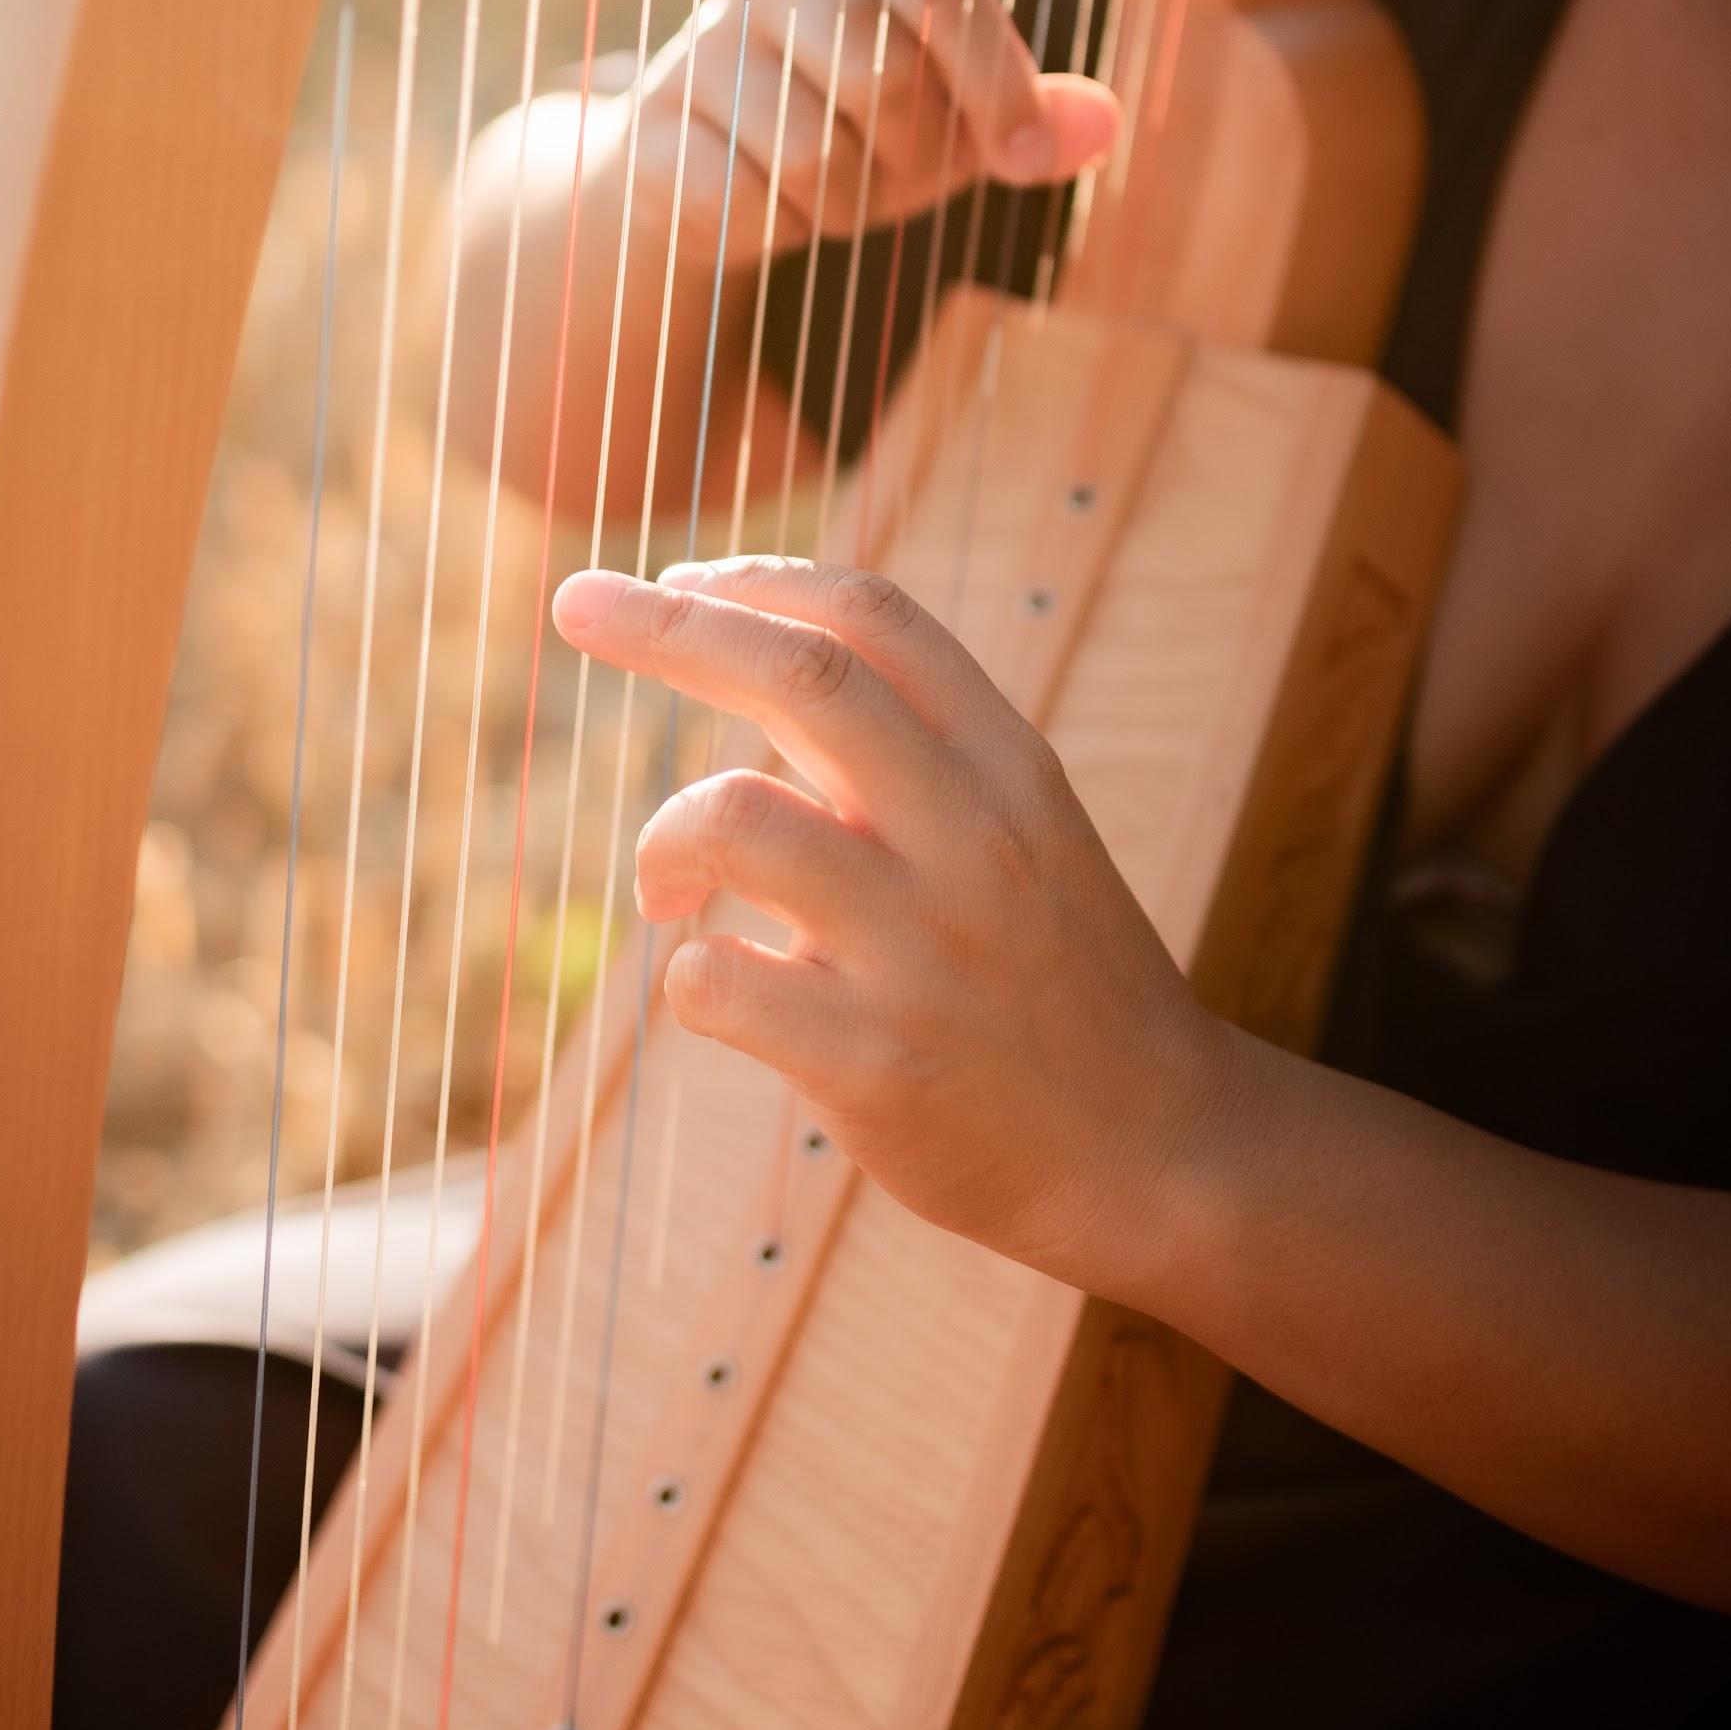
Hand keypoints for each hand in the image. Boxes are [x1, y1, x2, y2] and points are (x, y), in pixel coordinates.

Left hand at [550, 551, 1234, 1295]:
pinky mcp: (873, 1062)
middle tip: (572, 601)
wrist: (1158, 1154)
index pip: (873, 616)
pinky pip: (712, 980)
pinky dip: (686, 972)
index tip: (672, 575)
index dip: (755, 579)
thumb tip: (742, 643)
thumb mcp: (1021, 832)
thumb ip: (903, 748)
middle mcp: (970, 839)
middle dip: (665, 623)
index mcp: (1009, 767)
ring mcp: (922, 951)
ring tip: (668, 890)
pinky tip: (720, 990)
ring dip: (662, 839)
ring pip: (733, 816)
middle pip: (798, 674)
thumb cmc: (1055, 981)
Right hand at [609, 0, 1119, 282]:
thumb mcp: (953, 118)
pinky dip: (774, 236)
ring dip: (844, 209)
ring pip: (814, 158)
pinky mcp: (646, 133)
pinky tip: (764, 214)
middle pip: (883, 81)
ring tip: (829, 193)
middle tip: (900, 178)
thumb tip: (1104, 126)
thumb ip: (1027, 119)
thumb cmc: (852, 124)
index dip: (998, 81)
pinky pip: (739, 207)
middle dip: (914, 161)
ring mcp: (698, 51)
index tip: (1024, 159)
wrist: (700, 168)